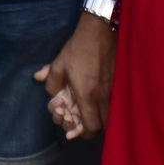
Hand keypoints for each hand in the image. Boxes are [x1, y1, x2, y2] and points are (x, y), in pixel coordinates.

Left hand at [33, 13, 114, 138]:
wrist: (99, 32)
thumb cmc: (78, 49)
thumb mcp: (59, 64)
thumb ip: (50, 81)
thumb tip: (44, 86)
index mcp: (87, 95)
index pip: (91, 127)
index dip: (83, 132)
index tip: (74, 127)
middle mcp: (103, 97)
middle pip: (104, 127)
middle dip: (92, 128)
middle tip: (81, 120)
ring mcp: (114, 91)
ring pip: (112, 117)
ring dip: (101, 120)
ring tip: (89, 111)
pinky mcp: (119, 84)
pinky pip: (116, 105)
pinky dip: (108, 109)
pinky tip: (99, 102)